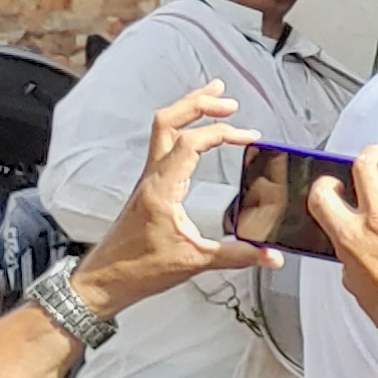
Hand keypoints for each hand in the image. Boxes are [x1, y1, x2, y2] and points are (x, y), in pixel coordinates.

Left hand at [71, 85, 265, 317]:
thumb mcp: (196, 261)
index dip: (223, 133)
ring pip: (163, 129)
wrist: (105, 280)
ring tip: (212, 98)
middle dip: (198, 103)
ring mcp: (148, 179)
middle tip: (226, 98)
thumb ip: (238, 255)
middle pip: (169, 121)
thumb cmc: (138, 269)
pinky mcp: (149, 187)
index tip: (249, 137)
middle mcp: (153, 177)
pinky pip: (164, 145)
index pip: (192, 142)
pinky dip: (183, 129)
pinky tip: (197, 134)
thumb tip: (271, 255)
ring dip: (187, 109)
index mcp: (163, 188)